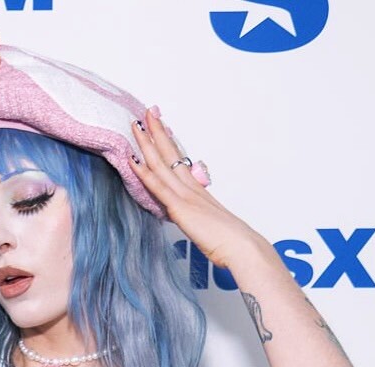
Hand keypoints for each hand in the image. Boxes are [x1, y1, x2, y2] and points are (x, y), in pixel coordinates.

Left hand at [130, 106, 249, 266]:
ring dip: (147, 143)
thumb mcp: (213, 226)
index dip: (169, 144)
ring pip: (161, 163)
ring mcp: (185, 196)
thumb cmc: (230, 241)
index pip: (179, 162)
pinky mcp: (180, 208)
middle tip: (148, 112)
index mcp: (198, 191)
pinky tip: (132, 159)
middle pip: (170, 154)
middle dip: (158, 132)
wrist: (241, 246)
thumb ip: (201, 219)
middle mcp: (191, 188)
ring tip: (136, 123)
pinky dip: (144, 172)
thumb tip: (197, 220)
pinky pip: (158, 186)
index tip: (162, 128)